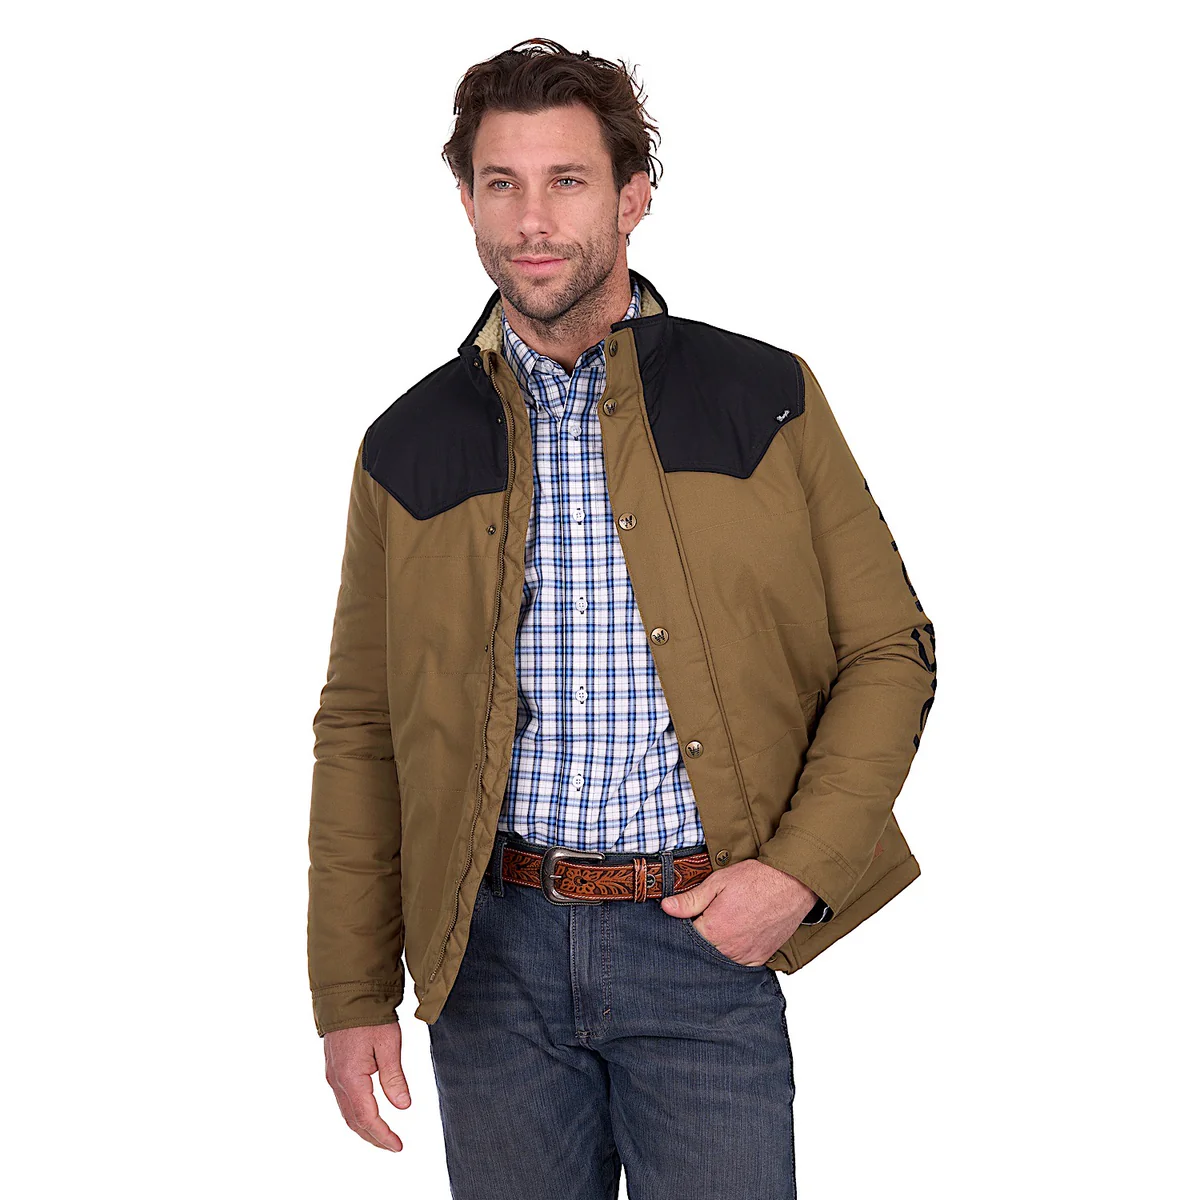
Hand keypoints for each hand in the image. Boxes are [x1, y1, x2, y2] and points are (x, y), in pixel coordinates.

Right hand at [324, 1022, 410, 1150]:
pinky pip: (343, 1100)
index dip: (383, 1135)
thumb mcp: (389, 1044)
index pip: (367, 1118)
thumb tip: (403, 1106)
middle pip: (354, 1121)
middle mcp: (337, 1081)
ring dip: (364, 1127)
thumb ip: (394, 1077)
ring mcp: (332, 1075)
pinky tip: (369, 1114)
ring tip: (383, 1136)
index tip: (398, 1146)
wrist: (347, 995)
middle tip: (393, 1146)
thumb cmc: (369, 1016)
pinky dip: (357, 1113)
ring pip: (347, 1112)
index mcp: (350, 1078)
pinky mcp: (334, 1068)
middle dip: (373, 1137)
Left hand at [660, 860, 817, 965]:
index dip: (683, 926)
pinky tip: (735, 938)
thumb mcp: (718, 882)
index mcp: (713, 930)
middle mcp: (728, 949)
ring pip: (720, 960)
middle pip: (701, 952)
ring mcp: (746, 956)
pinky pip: (740, 964)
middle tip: (707, 920)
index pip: (685, 937)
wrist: (792, 884)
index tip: (686, 917)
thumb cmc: (755, 879)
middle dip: (698, 940)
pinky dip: (734, 954)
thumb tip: (666, 908)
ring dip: (716, 948)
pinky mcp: (760, 959)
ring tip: (723, 927)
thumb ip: (690, 899)